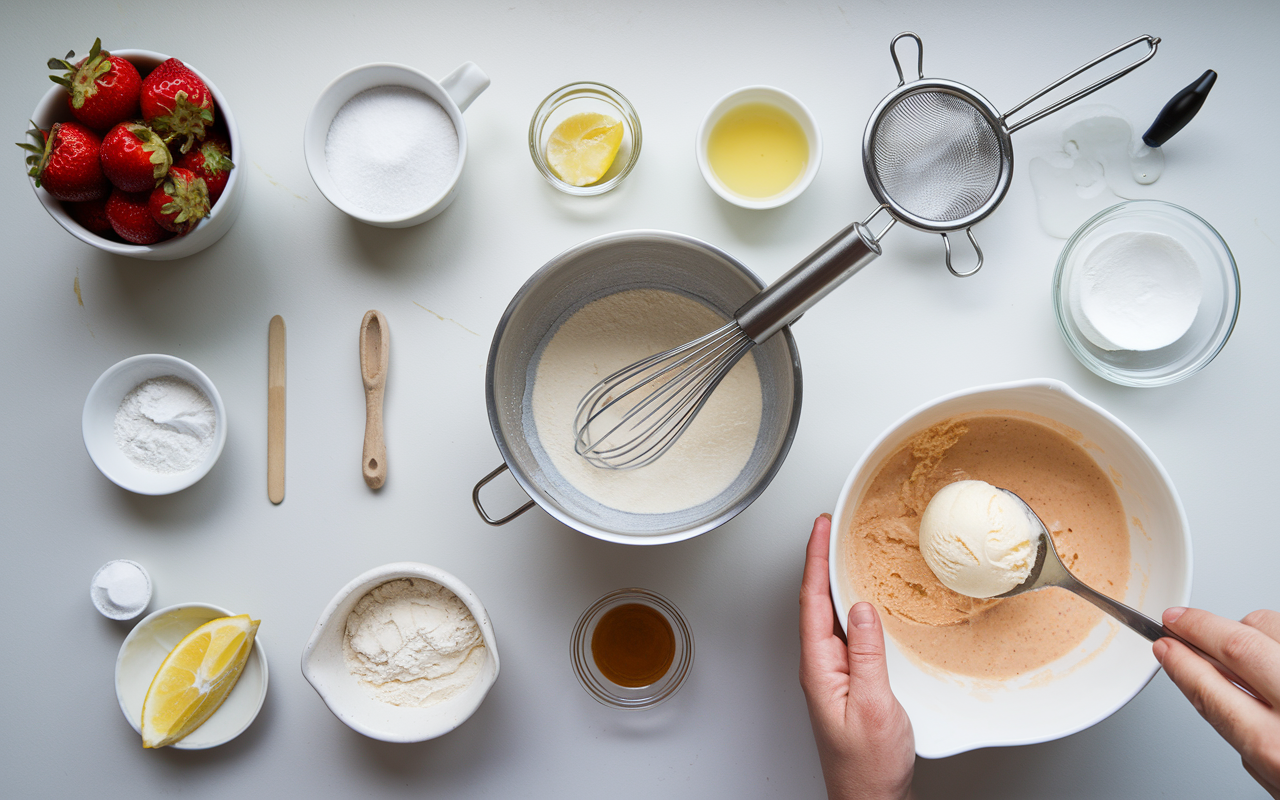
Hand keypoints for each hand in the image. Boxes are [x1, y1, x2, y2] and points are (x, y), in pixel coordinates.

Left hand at [800, 514, 914, 799]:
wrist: (870, 798)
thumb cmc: (867, 765)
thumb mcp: (874, 706)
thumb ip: (868, 656)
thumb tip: (861, 609)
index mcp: (819, 668)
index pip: (811, 600)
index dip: (815, 559)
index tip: (820, 527)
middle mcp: (822, 667)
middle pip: (817, 601)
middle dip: (822, 560)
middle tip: (832, 526)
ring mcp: (833, 673)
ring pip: (831, 615)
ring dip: (835, 580)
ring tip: (845, 549)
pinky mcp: (849, 681)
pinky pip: (847, 632)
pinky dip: (851, 605)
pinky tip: (863, 598)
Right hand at [1154, 607, 1279, 798]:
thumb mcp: (1277, 780)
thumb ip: (1244, 735)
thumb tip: (1211, 687)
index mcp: (1278, 750)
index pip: (1211, 689)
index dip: (1180, 661)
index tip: (1165, 645)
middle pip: (1240, 645)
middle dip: (1199, 626)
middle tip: (1178, 619)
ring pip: (1273, 626)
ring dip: (1245, 627)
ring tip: (1232, 636)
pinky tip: (1275, 650)